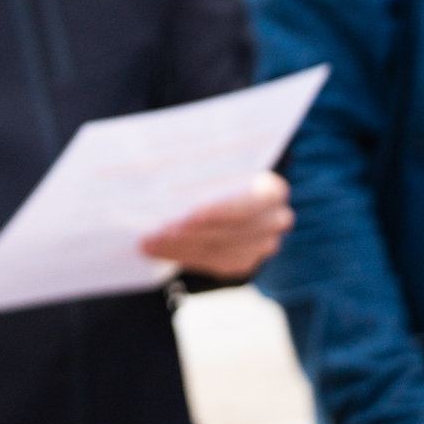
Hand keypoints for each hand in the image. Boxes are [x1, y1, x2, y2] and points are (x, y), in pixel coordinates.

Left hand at [140, 172, 293, 278]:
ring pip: (220, 251)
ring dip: (180, 247)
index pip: (250, 204)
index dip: (220, 211)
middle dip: (190, 234)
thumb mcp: (210, 160)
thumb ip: (196, 165)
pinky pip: (212, 263)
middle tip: (155, 232)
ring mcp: (262, 245)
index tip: (189, 215)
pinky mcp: (244, 261)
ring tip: (148, 242)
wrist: (226, 188)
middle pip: (231, 233)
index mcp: (271, 189)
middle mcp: (274, 220)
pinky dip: (183, 255)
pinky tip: (157, 249)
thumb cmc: (213, 168)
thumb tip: (157, 163)